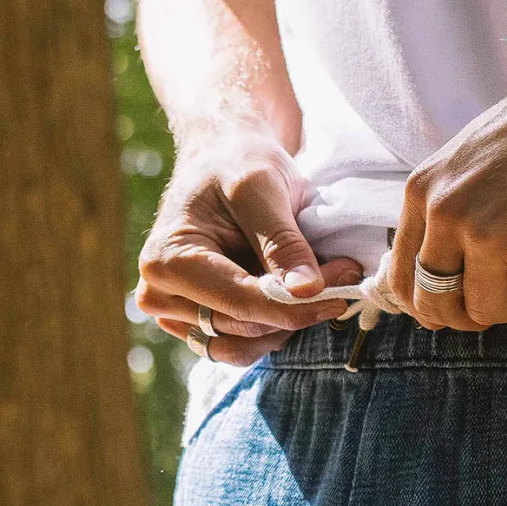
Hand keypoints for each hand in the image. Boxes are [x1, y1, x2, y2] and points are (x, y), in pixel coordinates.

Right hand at [135, 132, 361, 364]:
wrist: (222, 160)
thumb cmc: (235, 163)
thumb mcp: (261, 188)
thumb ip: (283, 242)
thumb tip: (306, 291)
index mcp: (167, 261)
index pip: (241, 304)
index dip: (298, 305)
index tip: (344, 290)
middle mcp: (162, 295)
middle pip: (245, 327)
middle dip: (300, 307)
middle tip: (344, 273)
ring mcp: (177, 315)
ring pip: (246, 346)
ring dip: (290, 323)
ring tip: (322, 282)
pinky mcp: (198, 324)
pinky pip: (243, 346)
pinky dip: (276, 327)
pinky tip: (295, 295)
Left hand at [387, 56, 506, 330]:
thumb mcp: (476, 155)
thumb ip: (451, 204)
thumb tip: (440, 259)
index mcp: (426, 188)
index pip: (401, 273)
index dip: (426, 301)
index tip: (451, 306)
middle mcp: (447, 214)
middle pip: (434, 304)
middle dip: (466, 314)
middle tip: (499, 303)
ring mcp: (489, 237)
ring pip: (485, 311)